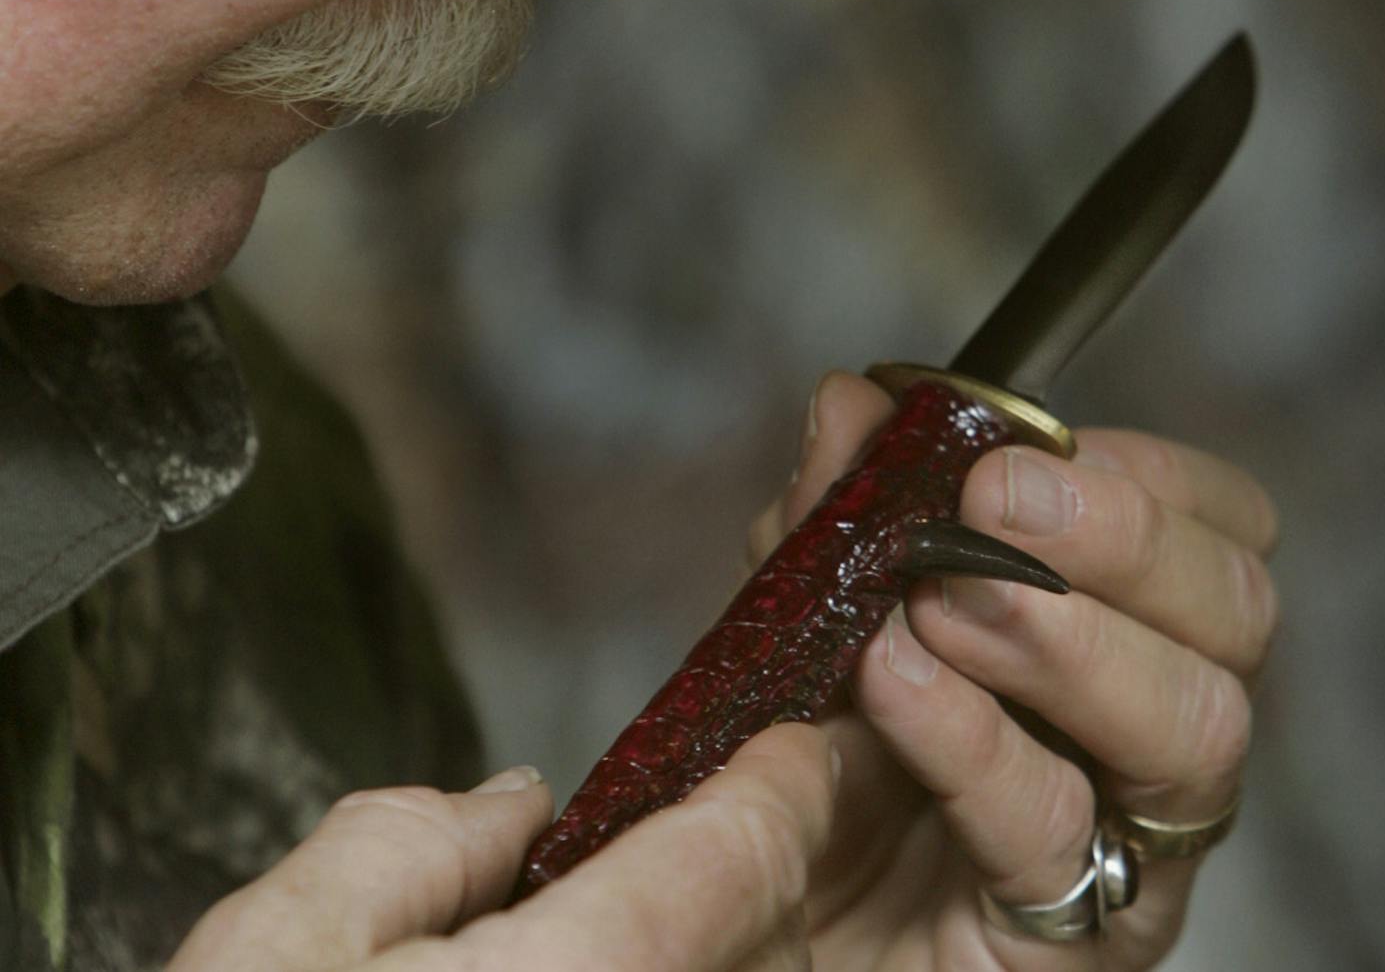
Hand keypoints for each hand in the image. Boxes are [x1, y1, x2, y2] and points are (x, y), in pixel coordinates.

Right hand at [168, 726, 839, 970]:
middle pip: (762, 947)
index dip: (784, 788)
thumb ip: (406, 847)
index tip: (798, 751)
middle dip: (762, 871)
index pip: (734, 859)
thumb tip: (516, 810)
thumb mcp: (269, 958)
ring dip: (736, 959)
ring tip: (685, 910)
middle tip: (751, 817)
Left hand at [746, 371, 1278, 968]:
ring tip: (939, 600)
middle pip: (1236, 614)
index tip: (1024, 448)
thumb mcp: (820, 595)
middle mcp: (1157, 720)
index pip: (1221, 528)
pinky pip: (1057, 830)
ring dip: (1062, 638)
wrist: (770, 893)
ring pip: (1196, 726)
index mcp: (1125, 618)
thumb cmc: (827, 732)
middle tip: (992, 501)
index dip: (1145, 477)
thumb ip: (840, 505)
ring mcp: (1131, 835)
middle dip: (1121, 538)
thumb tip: (853, 399)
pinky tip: (898, 683)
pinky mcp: (1077, 935)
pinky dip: (973, 739)